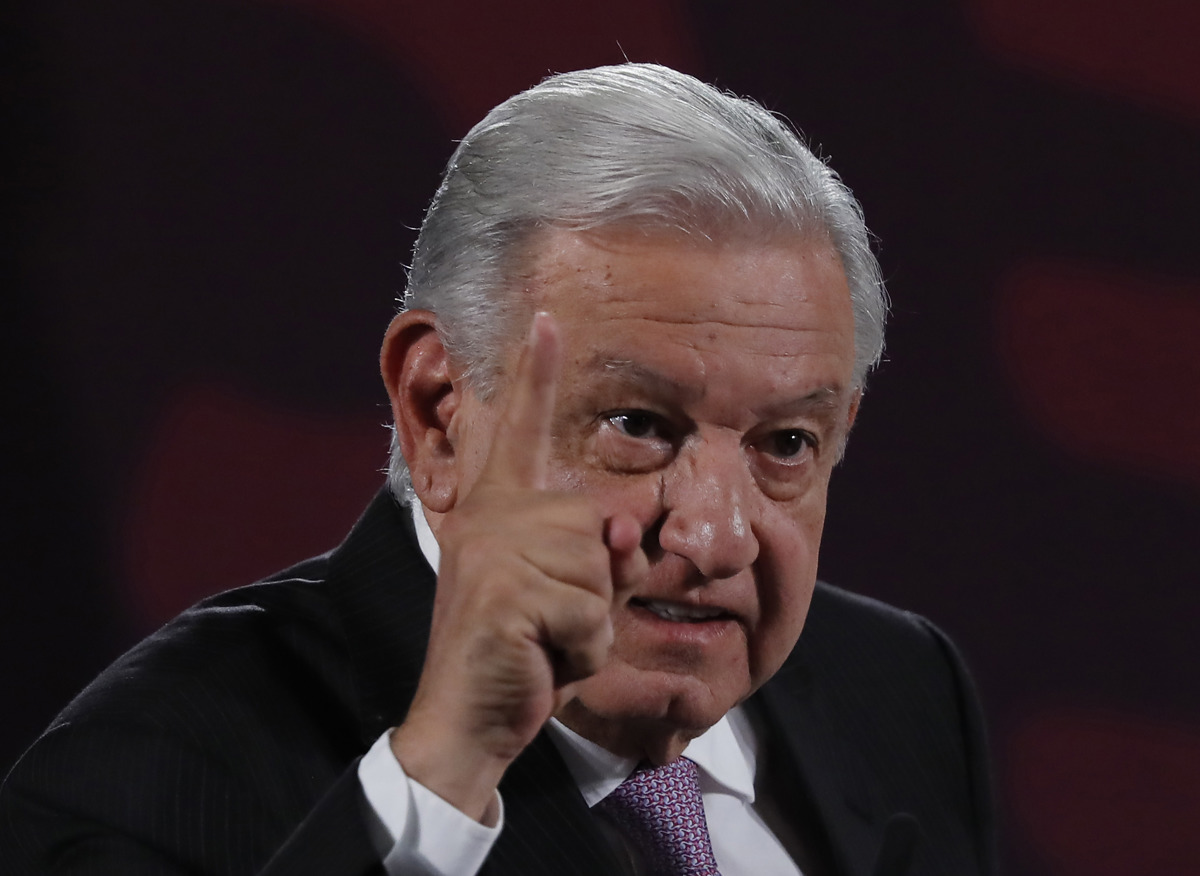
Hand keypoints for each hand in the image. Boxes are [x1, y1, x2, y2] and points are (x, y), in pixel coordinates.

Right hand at [390, 313, 647, 822]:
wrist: (467, 717)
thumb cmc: (524, 654)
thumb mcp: (574, 599)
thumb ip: (606, 558)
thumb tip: (624, 531)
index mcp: (501, 510)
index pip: (519, 431)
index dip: (533, 374)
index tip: (546, 318)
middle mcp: (492, 518)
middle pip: (600, 525)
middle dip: (598, 588)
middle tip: (551, 622)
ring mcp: (493, 552)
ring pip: (601, 570)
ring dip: (590, 622)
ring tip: (544, 640)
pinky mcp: (503, 592)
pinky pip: (589, 612)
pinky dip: (581, 649)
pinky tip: (541, 659)